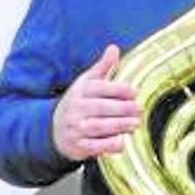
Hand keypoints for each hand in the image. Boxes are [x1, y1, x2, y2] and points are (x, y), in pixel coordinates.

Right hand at [52, 44, 140, 160]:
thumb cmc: (78, 103)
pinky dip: (109, 145)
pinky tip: (121, 141)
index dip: (118, 89)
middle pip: (101, 108)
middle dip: (122, 109)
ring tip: (135, 124)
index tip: (134, 92)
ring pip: (99, 127)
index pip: (100, 88)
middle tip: (139, 109)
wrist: (55, 130)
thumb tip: (114, 48)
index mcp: (80, 91)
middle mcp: (77, 109)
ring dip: (119, 126)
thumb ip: (102, 67)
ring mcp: (76, 128)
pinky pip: (95, 146)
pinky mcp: (79, 145)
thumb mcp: (87, 83)